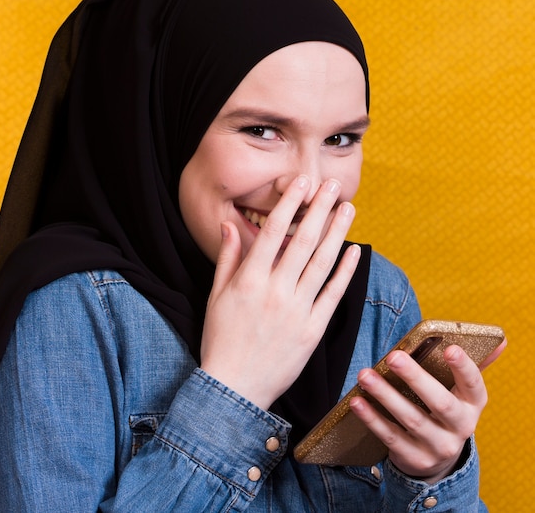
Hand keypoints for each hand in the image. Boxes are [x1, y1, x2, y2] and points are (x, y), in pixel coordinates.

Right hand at [200, 176, 359, 409]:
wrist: (235, 387)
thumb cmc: (221, 339)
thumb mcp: (215, 296)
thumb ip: (227, 258)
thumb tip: (228, 224)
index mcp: (249, 280)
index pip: (274, 232)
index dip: (290, 204)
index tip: (301, 182)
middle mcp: (276, 291)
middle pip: (303, 241)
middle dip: (320, 209)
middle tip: (333, 184)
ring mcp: (297, 311)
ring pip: (322, 263)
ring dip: (338, 233)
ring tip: (348, 208)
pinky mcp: (313, 330)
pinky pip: (333, 295)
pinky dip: (345, 272)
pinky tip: (354, 250)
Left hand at [349, 338, 506, 482]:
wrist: (437, 458)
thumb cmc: (445, 411)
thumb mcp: (461, 393)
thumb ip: (470, 366)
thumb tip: (499, 340)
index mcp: (471, 405)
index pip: (474, 385)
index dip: (463, 368)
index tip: (450, 348)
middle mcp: (459, 427)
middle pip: (439, 402)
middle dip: (416, 378)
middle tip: (393, 356)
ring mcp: (437, 446)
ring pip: (411, 419)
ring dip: (386, 395)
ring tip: (365, 375)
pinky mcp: (414, 458)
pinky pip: (390, 437)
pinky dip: (372, 418)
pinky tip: (357, 401)